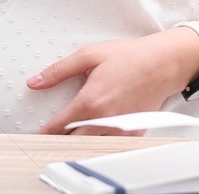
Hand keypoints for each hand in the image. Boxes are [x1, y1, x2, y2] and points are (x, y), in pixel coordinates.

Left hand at [27, 28, 198, 134]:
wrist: (163, 63)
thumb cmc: (129, 57)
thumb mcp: (88, 55)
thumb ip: (58, 71)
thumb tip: (36, 82)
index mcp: (91, 102)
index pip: (59, 126)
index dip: (44, 132)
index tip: (35, 134)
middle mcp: (105, 119)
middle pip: (73, 140)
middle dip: (60, 138)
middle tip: (50, 134)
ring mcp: (120, 128)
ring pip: (92, 143)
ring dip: (80, 139)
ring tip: (72, 131)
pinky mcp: (133, 131)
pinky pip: (111, 141)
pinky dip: (101, 138)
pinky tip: (97, 129)